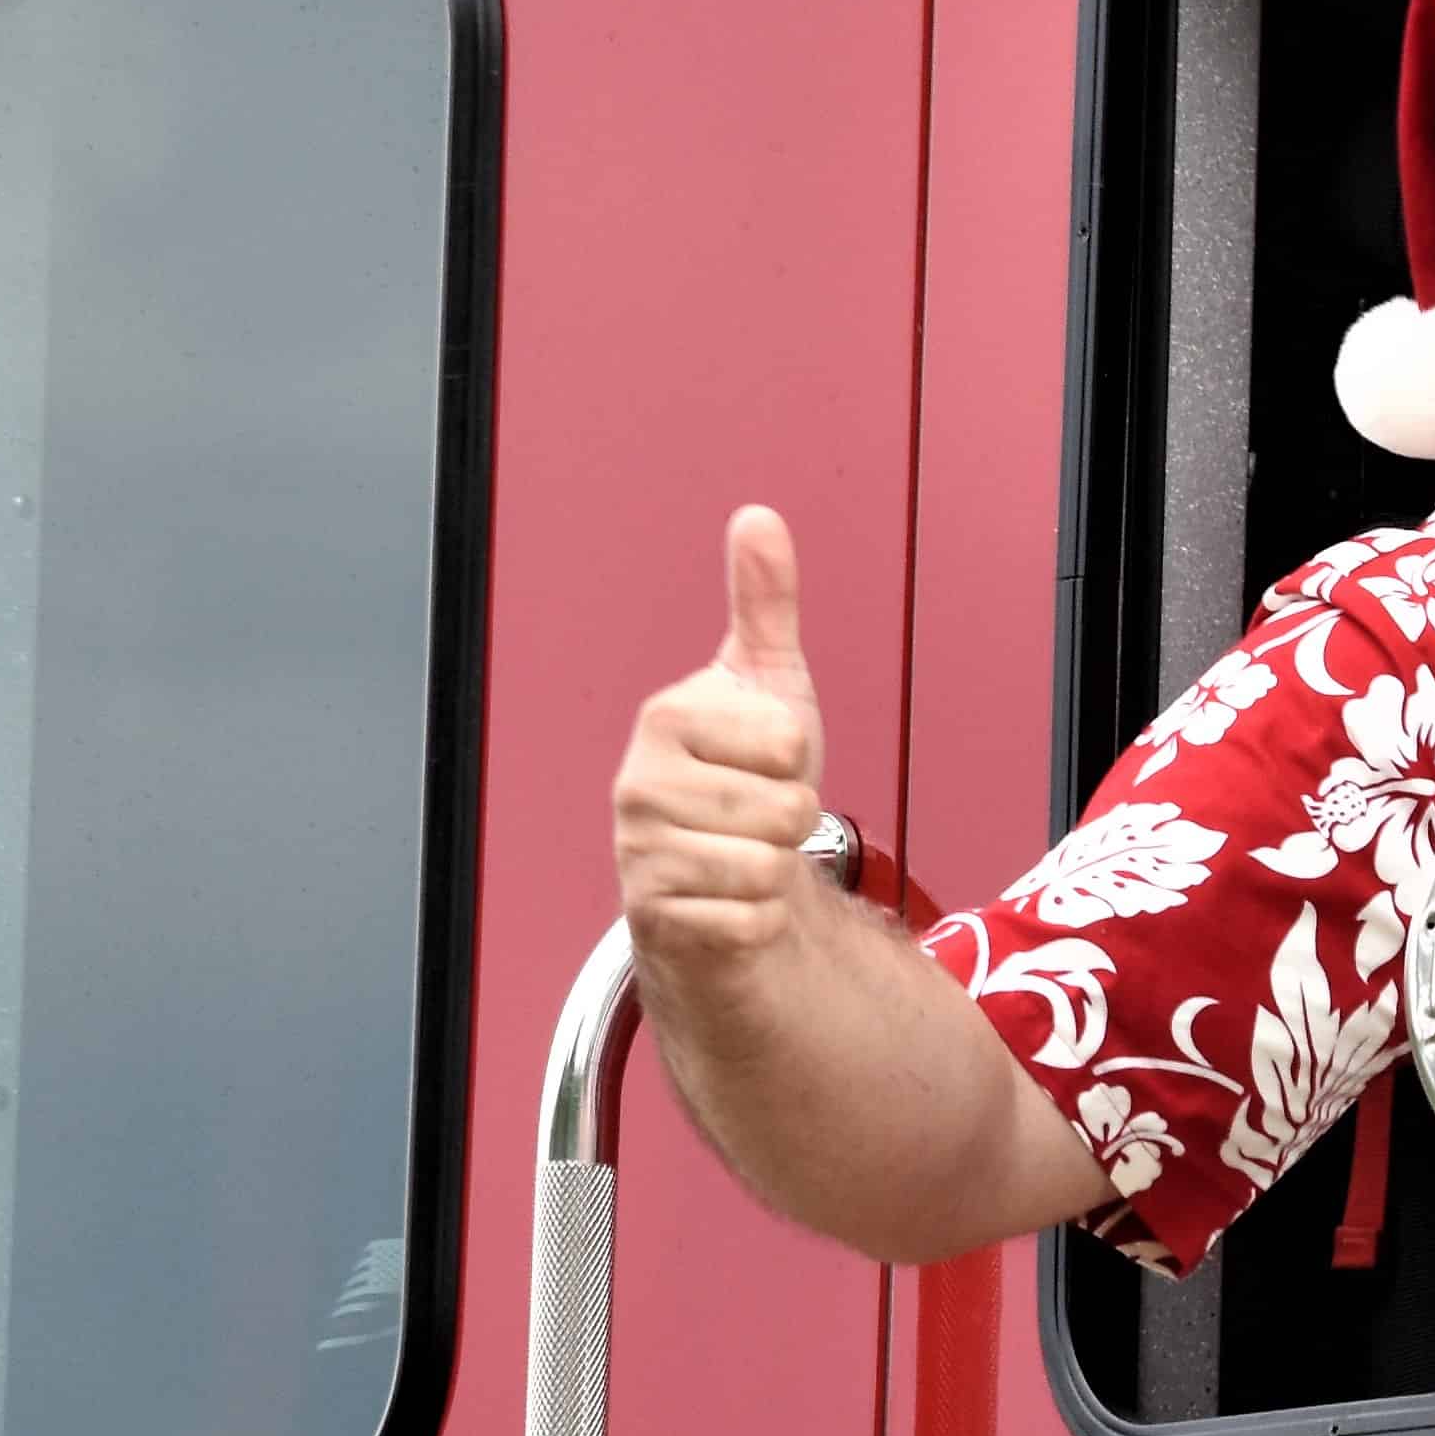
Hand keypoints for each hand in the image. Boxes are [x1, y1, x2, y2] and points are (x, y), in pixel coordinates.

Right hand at [615, 506, 835, 980]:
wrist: (720, 874)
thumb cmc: (745, 776)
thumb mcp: (766, 682)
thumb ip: (764, 602)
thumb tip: (758, 517)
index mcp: (667, 716)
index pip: (787, 739)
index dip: (796, 757)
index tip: (762, 761)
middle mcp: (638, 782)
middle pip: (785, 808)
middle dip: (792, 819)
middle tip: (757, 814)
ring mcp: (638, 853)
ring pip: (767, 867)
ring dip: (776, 869)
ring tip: (744, 852)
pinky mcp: (652, 917)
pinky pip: (750, 918)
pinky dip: (759, 917)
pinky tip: (731, 898)